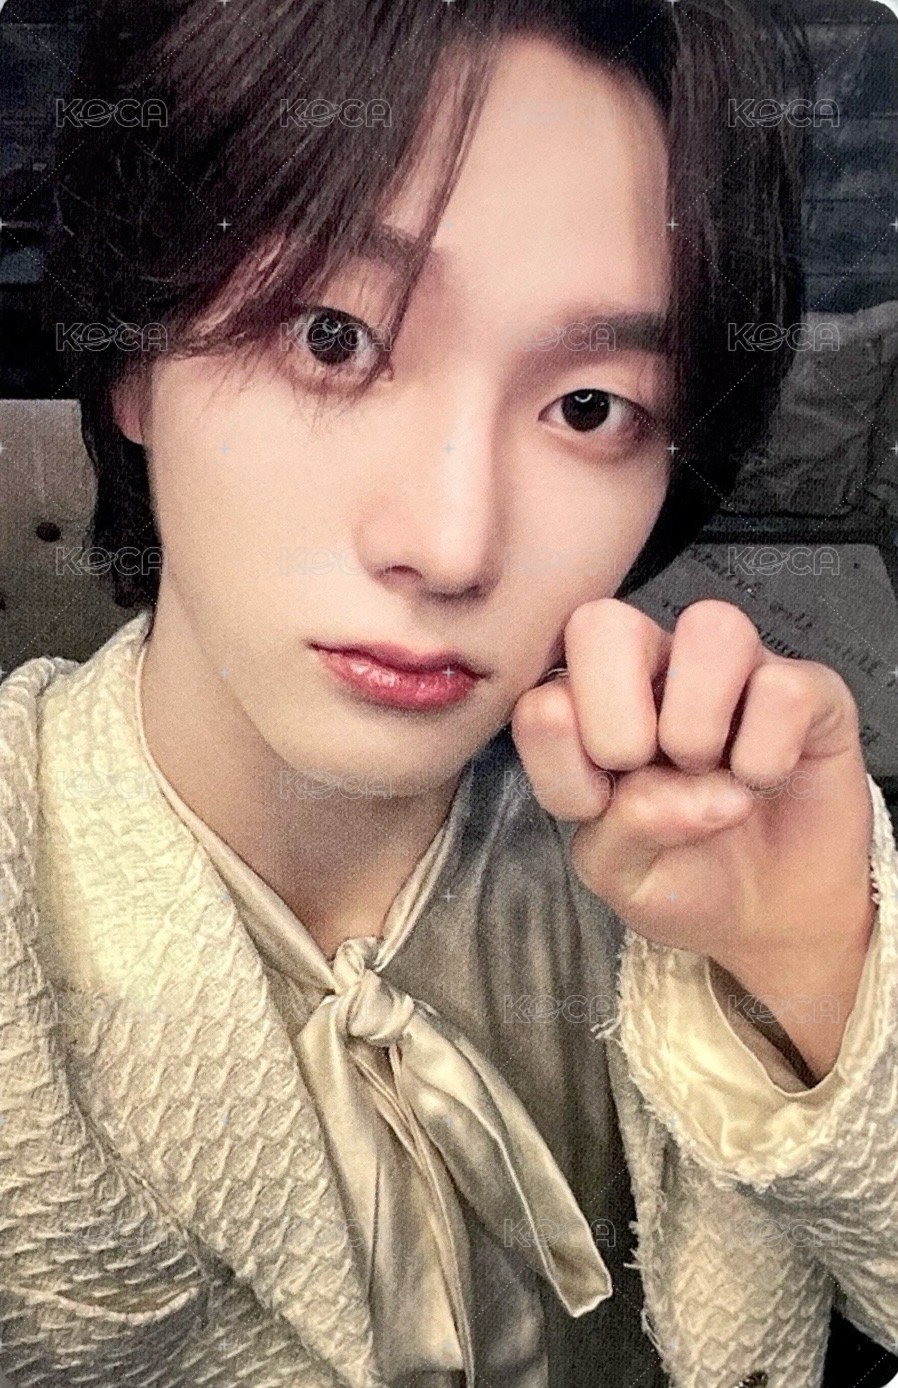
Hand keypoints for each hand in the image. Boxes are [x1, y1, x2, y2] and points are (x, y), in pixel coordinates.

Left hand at [510, 598, 877, 1080]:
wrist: (771, 912)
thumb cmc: (680, 874)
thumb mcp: (622, 875)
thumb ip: (618, 832)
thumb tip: (672, 786)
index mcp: (590, 705)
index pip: (541, 694)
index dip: (562, 759)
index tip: (595, 807)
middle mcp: (656, 669)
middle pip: (602, 622)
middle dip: (614, 720)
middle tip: (644, 772)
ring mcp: (734, 670)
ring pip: (709, 625)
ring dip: (697, 724)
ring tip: (712, 777)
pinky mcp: (810, 690)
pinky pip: (785, 687)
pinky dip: (768, 753)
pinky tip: (764, 780)